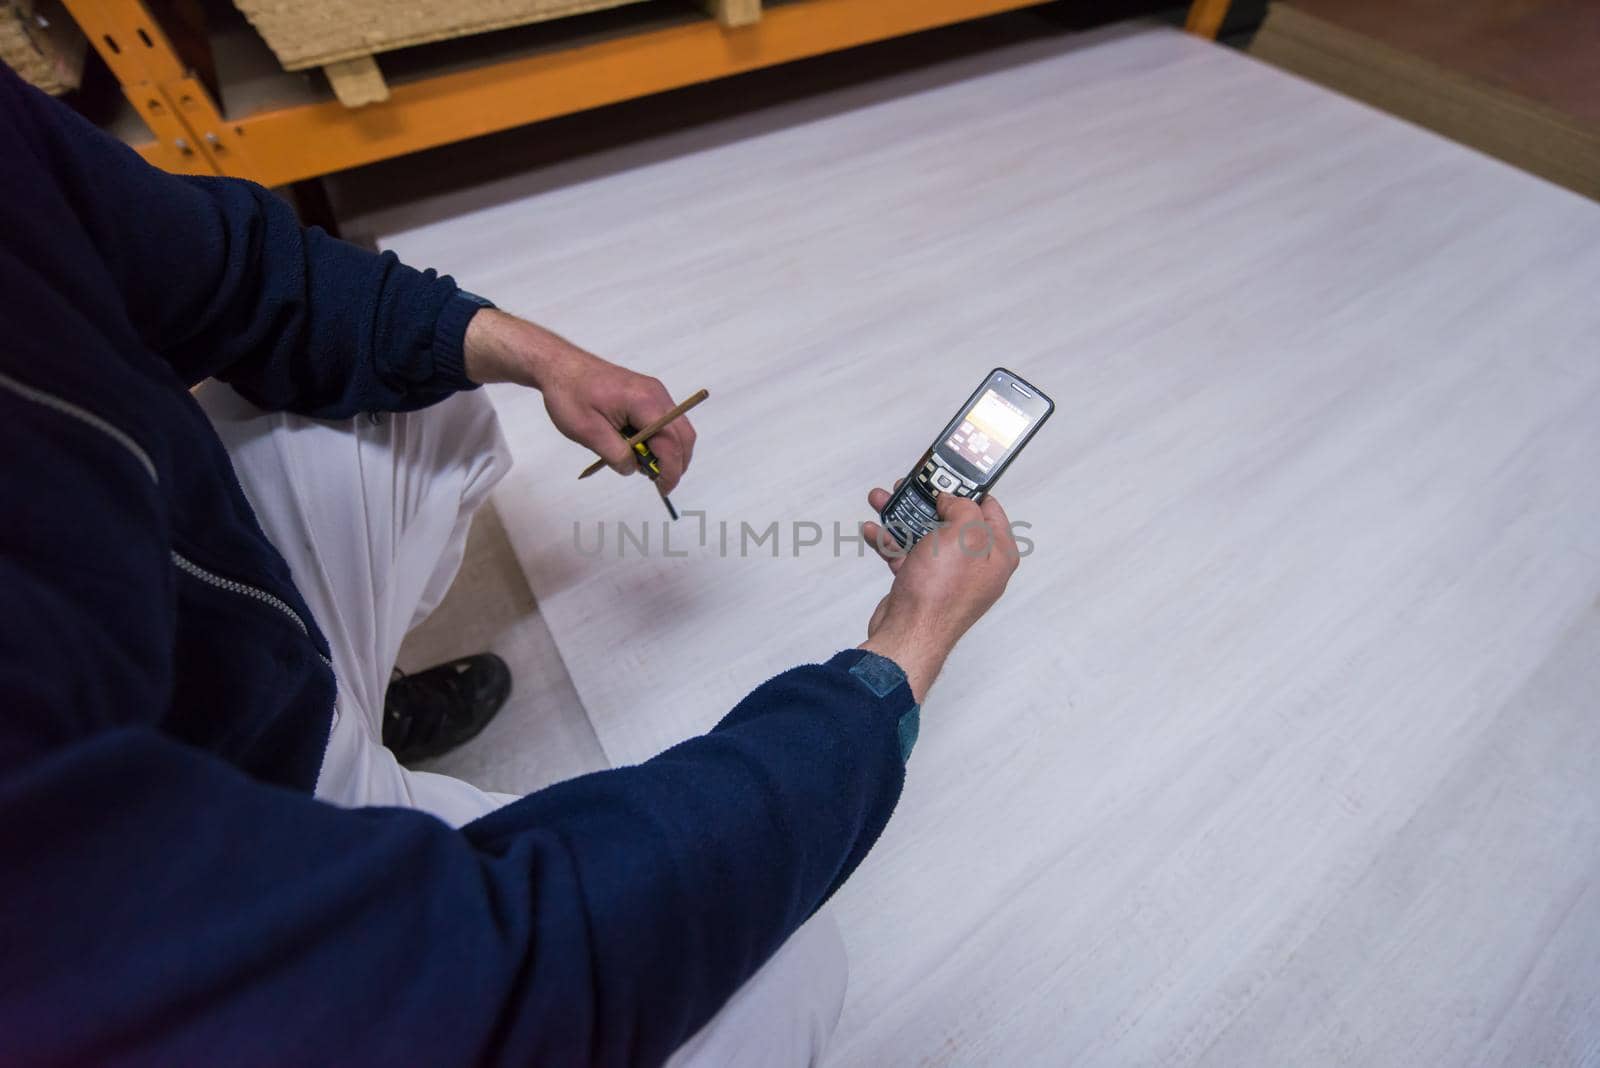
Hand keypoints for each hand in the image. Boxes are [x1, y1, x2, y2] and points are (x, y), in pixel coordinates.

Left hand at [463, 308, 696, 491]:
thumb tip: (633, 469)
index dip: (671, 470)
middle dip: (677, 462)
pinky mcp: (647, 393)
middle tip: (660, 483)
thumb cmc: (569, 394)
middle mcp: (656, 394)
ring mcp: (653, 392)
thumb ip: (615, 454)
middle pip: (684, 434)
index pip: (671, 442)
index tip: (664, 489)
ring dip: (668, 451)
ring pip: (677, 428)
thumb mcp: (588, 432)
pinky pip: (664, 420)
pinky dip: (660, 439)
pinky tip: (640, 449)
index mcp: (644, 402)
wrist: (559, 365)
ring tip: (645, 467)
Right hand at [856, 487, 1019, 700]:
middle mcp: (977, 566)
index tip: (946, 473)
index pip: (989, 509)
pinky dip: (890, 542)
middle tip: (907, 485)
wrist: (909, 634)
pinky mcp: (923, 586)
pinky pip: (907, 556)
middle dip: (925, 501)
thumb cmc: (942, 591)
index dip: (967, 489)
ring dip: (901, 517)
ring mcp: (949, 577)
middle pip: (951, 521)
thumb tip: (952, 499)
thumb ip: (963, 508)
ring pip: (925, 536)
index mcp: (997, 553)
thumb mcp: (964, 535)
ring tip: (881, 500)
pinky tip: (873, 531)